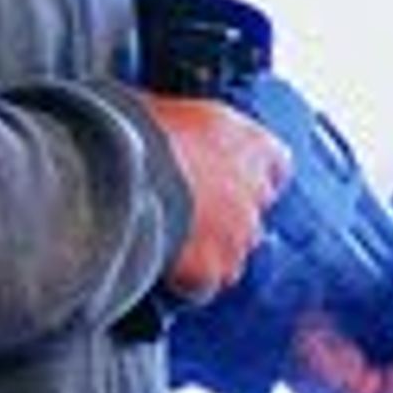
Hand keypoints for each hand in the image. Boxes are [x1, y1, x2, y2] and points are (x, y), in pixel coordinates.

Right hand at [141, 93, 288, 304]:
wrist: (116, 171)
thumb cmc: (133, 129)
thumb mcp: (162, 108)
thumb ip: (180, 125)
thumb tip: (157, 122)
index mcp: (250, 144)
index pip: (276, 166)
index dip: (253, 175)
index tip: (232, 177)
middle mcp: (254, 191)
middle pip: (253, 214)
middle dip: (227, 218)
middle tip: (190, 213)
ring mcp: (237, 236)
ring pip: (233, 254)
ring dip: (210, 253)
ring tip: (172, 244)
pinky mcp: (213, 270)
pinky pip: (206, 285)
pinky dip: (189, 283)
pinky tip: (162, 268)